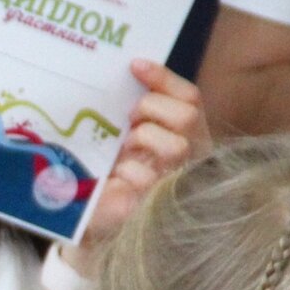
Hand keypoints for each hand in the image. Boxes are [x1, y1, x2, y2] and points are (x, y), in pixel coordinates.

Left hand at [70, 60, 210, 269]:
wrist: (98, 224)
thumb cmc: (114, 176)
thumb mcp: (124, 140)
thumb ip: (134, 113)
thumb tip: (129, 71)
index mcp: (186, 135)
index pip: (189, 97)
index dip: (164, 79)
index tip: (134, 65)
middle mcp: (191, 157)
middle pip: (187, 117)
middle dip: (153, 110)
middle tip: (129, 118)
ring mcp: (177, 182)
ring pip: (174, 146)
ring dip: (142, 140)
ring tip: (123, 150)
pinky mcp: (155, 207)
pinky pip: (146, 178)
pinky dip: (128, 173)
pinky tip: (117, 177)